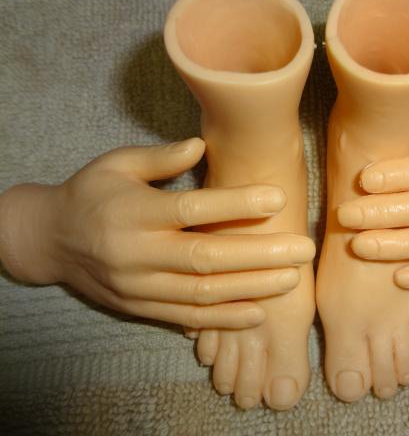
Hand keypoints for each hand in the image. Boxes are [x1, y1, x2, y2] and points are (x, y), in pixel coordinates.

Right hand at [0, 138, 314, 328]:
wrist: (49, 240)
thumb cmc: (91, 193)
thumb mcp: (116, 164)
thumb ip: (160, 157)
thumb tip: (203, 145)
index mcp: (134, 211)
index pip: (193, 209)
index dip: (237, 204)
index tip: (279, 199)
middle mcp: (137, 252)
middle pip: (207, 258)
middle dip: (260, 255)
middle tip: (303, 249)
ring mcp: (138, 286)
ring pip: (202, 293)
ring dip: (251, 288)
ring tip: (292, 279)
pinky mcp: (140, 308)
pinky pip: (187, 318)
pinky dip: (223, 319)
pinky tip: (258, 313)